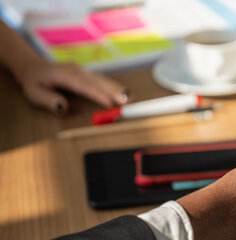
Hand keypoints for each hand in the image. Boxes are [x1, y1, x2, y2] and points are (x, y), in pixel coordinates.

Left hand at [14, 60, 128, 113]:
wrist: (33, 67)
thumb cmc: (34, 82)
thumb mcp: (34, 93)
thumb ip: (48, 100)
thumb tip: (64, 106)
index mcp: (64, 75)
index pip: (83, 85)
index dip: (97, 94)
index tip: (109, 102)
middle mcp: (76, 71)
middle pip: (98, 81)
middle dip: (114, 91)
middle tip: (127, 101)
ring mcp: (83, 71)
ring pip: (103, 80)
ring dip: (118, 89)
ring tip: (131, 97)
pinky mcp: (87, 74)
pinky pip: (103, 80)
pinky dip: (114, 87)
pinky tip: (125, 93)